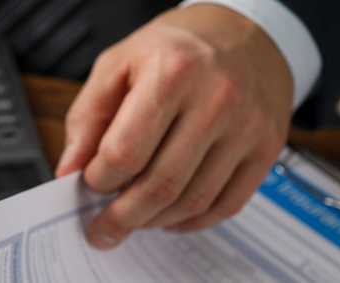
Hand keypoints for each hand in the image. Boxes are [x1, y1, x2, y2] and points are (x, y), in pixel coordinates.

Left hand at [56, 4, 292, 248]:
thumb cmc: (175, 47)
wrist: (245, 32)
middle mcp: (216, 99)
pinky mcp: (268, 147)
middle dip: (123, 217)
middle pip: (160, 184)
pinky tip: (169, 218)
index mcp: (172, 73)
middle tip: (103, 229)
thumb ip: (87, 117)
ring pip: (193, 201)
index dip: (99, 179)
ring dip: (154, 221)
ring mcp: (247, 126)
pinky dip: (192, 221)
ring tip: (133, 218)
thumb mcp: (117, 64)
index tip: (88, 184)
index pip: (125, 151)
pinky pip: (227, 204)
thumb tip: (71, 170)